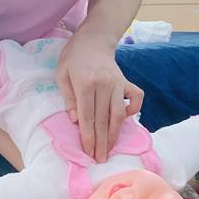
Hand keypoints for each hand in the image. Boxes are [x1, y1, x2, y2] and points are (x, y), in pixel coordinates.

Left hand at [55, 31, 143, 162]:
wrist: (94, 39)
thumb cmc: (73, 57)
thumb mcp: (62, 74)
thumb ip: (68, 97)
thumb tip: (75, 120)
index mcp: (86, 84)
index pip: (87, 117)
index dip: (88, 136)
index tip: (88, 152)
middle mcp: (105, 85)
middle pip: (103, 119)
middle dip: (101, 142)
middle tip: (100, 159)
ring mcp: (118, 83)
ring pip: (119, 114)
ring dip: (115, 134)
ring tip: (111, 149)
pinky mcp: (127, 82)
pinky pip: (136, 98)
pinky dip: (133, 111)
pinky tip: (125, 120)